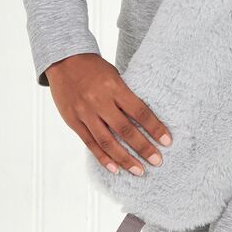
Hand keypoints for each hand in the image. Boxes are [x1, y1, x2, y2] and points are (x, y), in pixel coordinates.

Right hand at [45, 52, 172, 175]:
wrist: (64, 61)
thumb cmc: (95, 67)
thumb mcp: (114, 75)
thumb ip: (124, 95)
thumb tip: (143, 118)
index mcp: (114, 86)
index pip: (139, 111)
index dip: (154, 127)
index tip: (167, 140)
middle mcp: (100, 101)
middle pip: (125, 129)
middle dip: (143, 147)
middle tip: (157, 160)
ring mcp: (85, 113)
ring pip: (107, 141)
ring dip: (125, 159)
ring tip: (139, 170)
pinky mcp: (73, 122)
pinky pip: (90, 143)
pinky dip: (103, 158)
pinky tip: (115, 168)